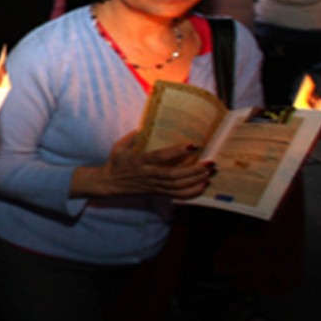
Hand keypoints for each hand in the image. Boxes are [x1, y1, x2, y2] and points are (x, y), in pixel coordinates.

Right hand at [83, 132, 213, 198]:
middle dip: (194, 170)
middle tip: (210, 162)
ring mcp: (154, 185)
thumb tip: (146, 125)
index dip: (176, 152)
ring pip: (178, 186)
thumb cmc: (116, 162)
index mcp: (139, 161)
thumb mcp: (119, 146)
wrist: (110, 183)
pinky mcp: (158, 192)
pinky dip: (192, 192)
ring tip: (210, 171)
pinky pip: (178, 195)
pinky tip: (204, 185)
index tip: (192, 144)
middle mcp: (148, 175)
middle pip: (174, 175)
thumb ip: (133, 136)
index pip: (160, 157)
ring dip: (196, 180)